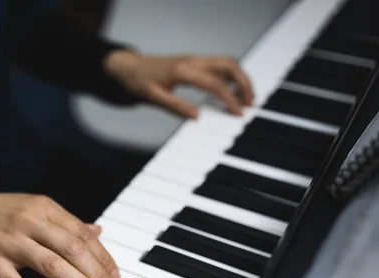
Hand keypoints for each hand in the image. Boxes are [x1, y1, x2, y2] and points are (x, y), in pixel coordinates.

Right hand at [0, 189, 119, 277]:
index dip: (103, 257)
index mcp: (45, 209)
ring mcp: (11, 241)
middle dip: (97, 274)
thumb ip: (66, 222)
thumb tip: (97, 231)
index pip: (82, 234)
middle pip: (73, 249)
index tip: (115, 277)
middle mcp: (31, 222)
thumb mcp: (34, 208)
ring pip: (51, 264)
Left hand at [105, 50, 253, 118]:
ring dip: (240, 77)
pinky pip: (219, 64)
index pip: (214, 83)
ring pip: (227, 62)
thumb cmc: (138, 81)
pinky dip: (231, 75)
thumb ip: (176, 106)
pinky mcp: (194, 62)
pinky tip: (233, 89)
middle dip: (244, 83)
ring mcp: (194, 59)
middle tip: (250, 103)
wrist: (128, 67)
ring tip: (246, 98)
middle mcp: (192, 61)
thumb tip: (197, 117)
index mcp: (183, 71)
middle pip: (229, 65)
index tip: (238, 112)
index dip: (229, 98)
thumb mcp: (153, 97)